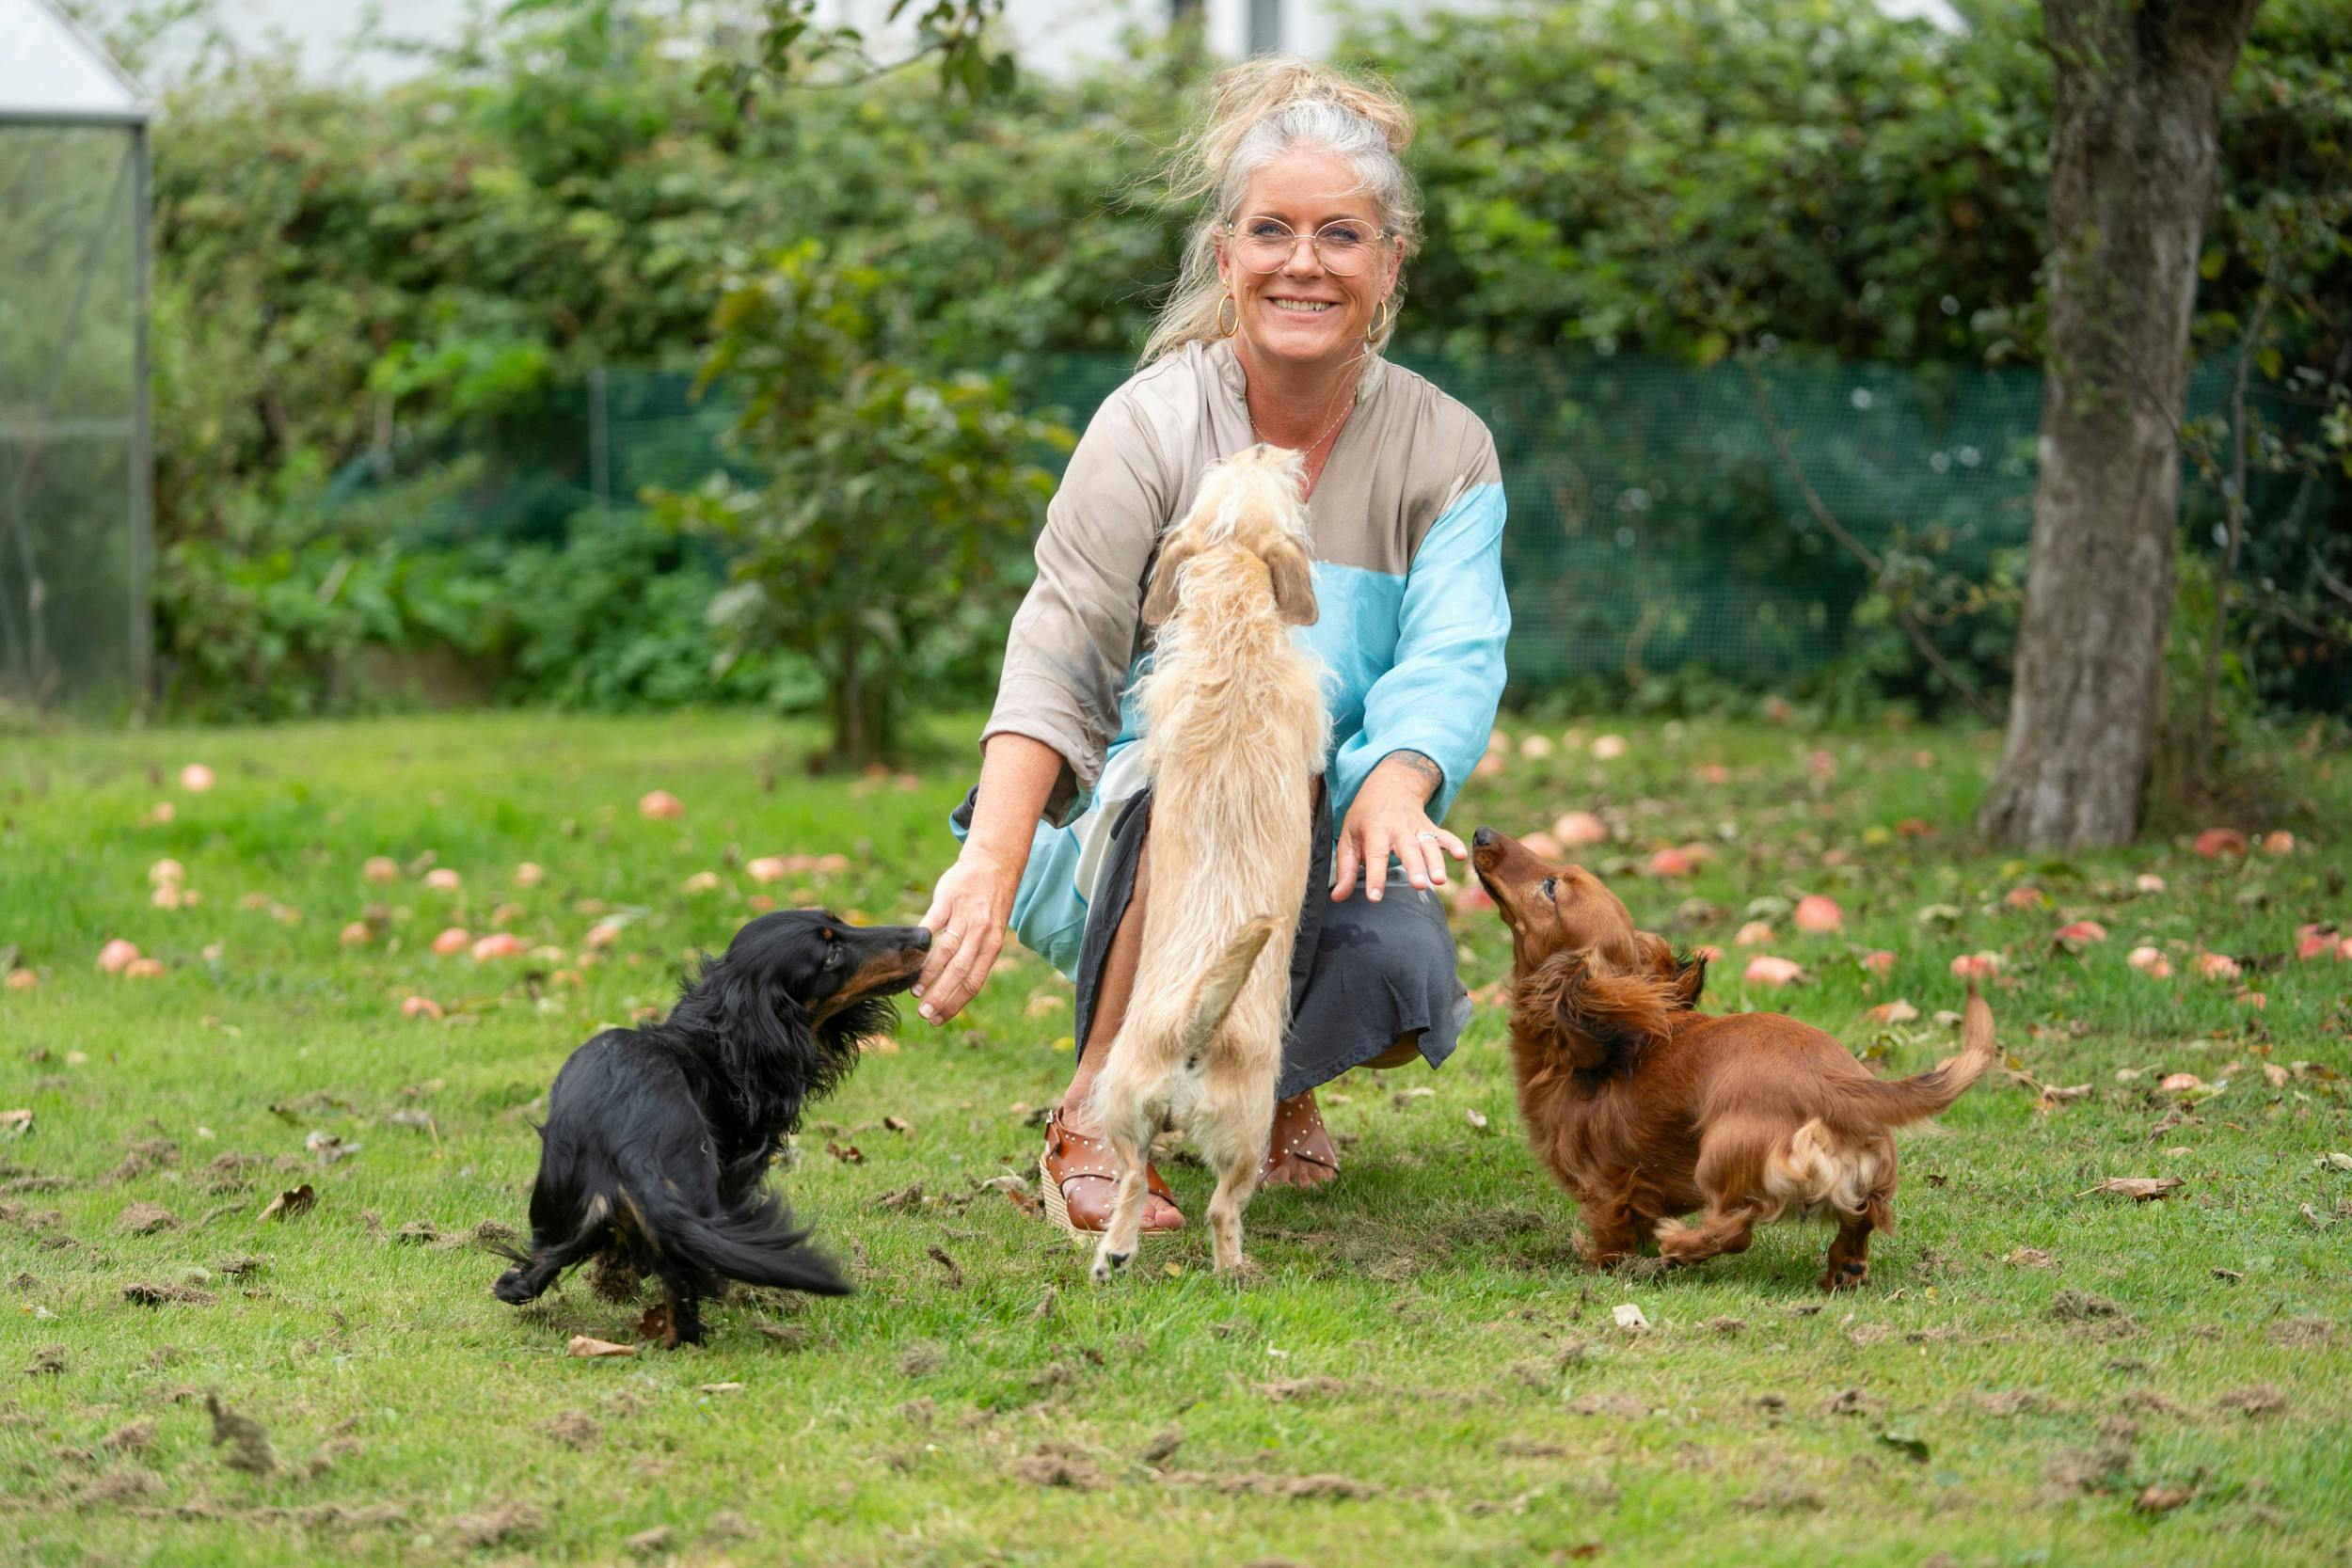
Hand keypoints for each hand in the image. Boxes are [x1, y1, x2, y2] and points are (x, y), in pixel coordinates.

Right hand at [912, 847, 1016, 1024]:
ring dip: (929, 974)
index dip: (956, 1003)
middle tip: (924, 1014)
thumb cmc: (989, 905)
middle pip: (960, 971)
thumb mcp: (990, 933)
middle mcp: (981, 933)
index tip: (939, 1019)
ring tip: (915, 991)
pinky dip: (923, 941)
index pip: (974, 982)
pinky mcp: (948, 898)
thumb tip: (954, 989)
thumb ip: (975, 957)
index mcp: (992, 946)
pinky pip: (933, 923)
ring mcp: (964, 915)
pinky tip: (911, 957)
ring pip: (946, 951)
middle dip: (942, 996)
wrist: (993, 863)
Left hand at [1331, 754, 1465, 902]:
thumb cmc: (1365, 815)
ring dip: (1436, 862)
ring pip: (1429, 845)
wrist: (1390, 784)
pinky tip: (1462, 856)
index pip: (1375, 855)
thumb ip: (1345, 868)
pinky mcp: (1431, 829)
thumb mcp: (1349, 836)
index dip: (1375, 877)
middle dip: (1414, 867)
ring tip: (1439, 880)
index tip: (1375, 897)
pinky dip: (1454, 844)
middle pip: (1408, 849)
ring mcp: (1417, 828)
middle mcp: (1398, 828)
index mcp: (1375, 830)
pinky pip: (1444, 836)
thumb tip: (1338, 897)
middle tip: (1418, 885)